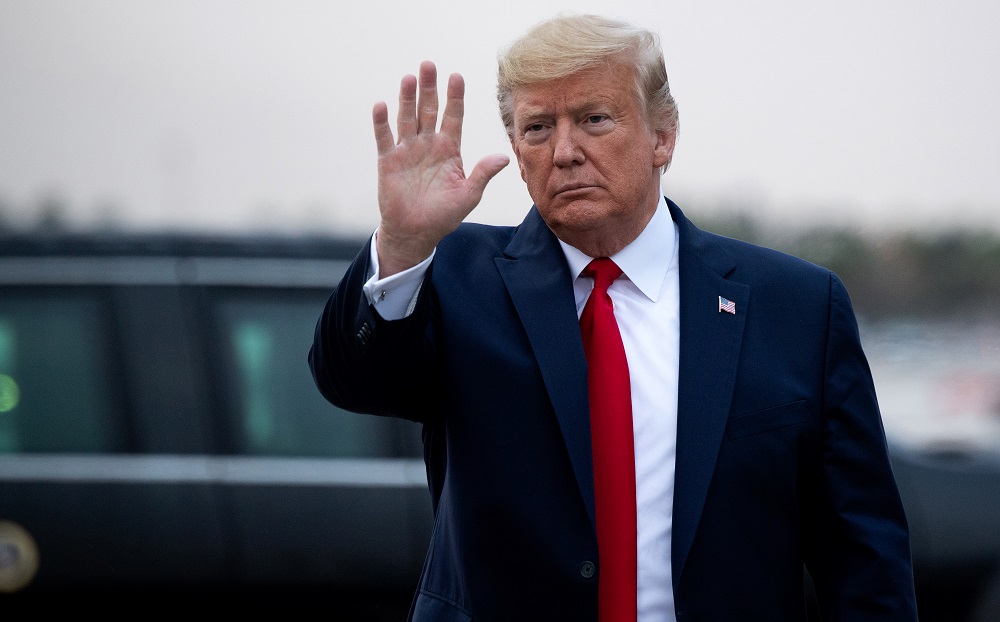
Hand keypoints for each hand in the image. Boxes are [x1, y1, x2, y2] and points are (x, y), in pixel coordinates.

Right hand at [373, 61, 509, 276]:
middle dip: (430, 88)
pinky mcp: (388, 161)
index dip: (455, 97)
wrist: (415, 233)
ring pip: (407, 118)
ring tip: (409, 78)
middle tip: (429, 64)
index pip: (454, 116)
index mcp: (449, 150)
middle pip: (429, 110)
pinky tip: (381, 104)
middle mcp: (428, 145)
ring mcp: (407, 151)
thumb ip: (483, 174)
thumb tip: (504, 157)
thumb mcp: (468, 195)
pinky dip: (381, 122)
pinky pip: (384, 137)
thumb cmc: (444, 216)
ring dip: (407, 98)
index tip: (457, 76)